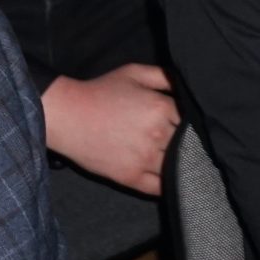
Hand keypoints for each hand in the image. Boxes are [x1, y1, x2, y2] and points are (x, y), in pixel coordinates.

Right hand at [39, 64, 177, 194]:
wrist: (68, 116)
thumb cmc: (100, 92)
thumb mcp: (133, 72)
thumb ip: (164, 76)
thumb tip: (186, 86)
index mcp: (161, 108)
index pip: (191, 120)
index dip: (189, 123)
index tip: (186, 125)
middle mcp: (157, 135)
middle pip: (188, 144)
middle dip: (188, 143)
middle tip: (185, 143)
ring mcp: (145, 158)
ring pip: (178, 166)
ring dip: (181, 164)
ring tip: (179, 160)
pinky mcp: (131, 177)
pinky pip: (160, 187)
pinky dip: (169, 184)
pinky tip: (170, 179)